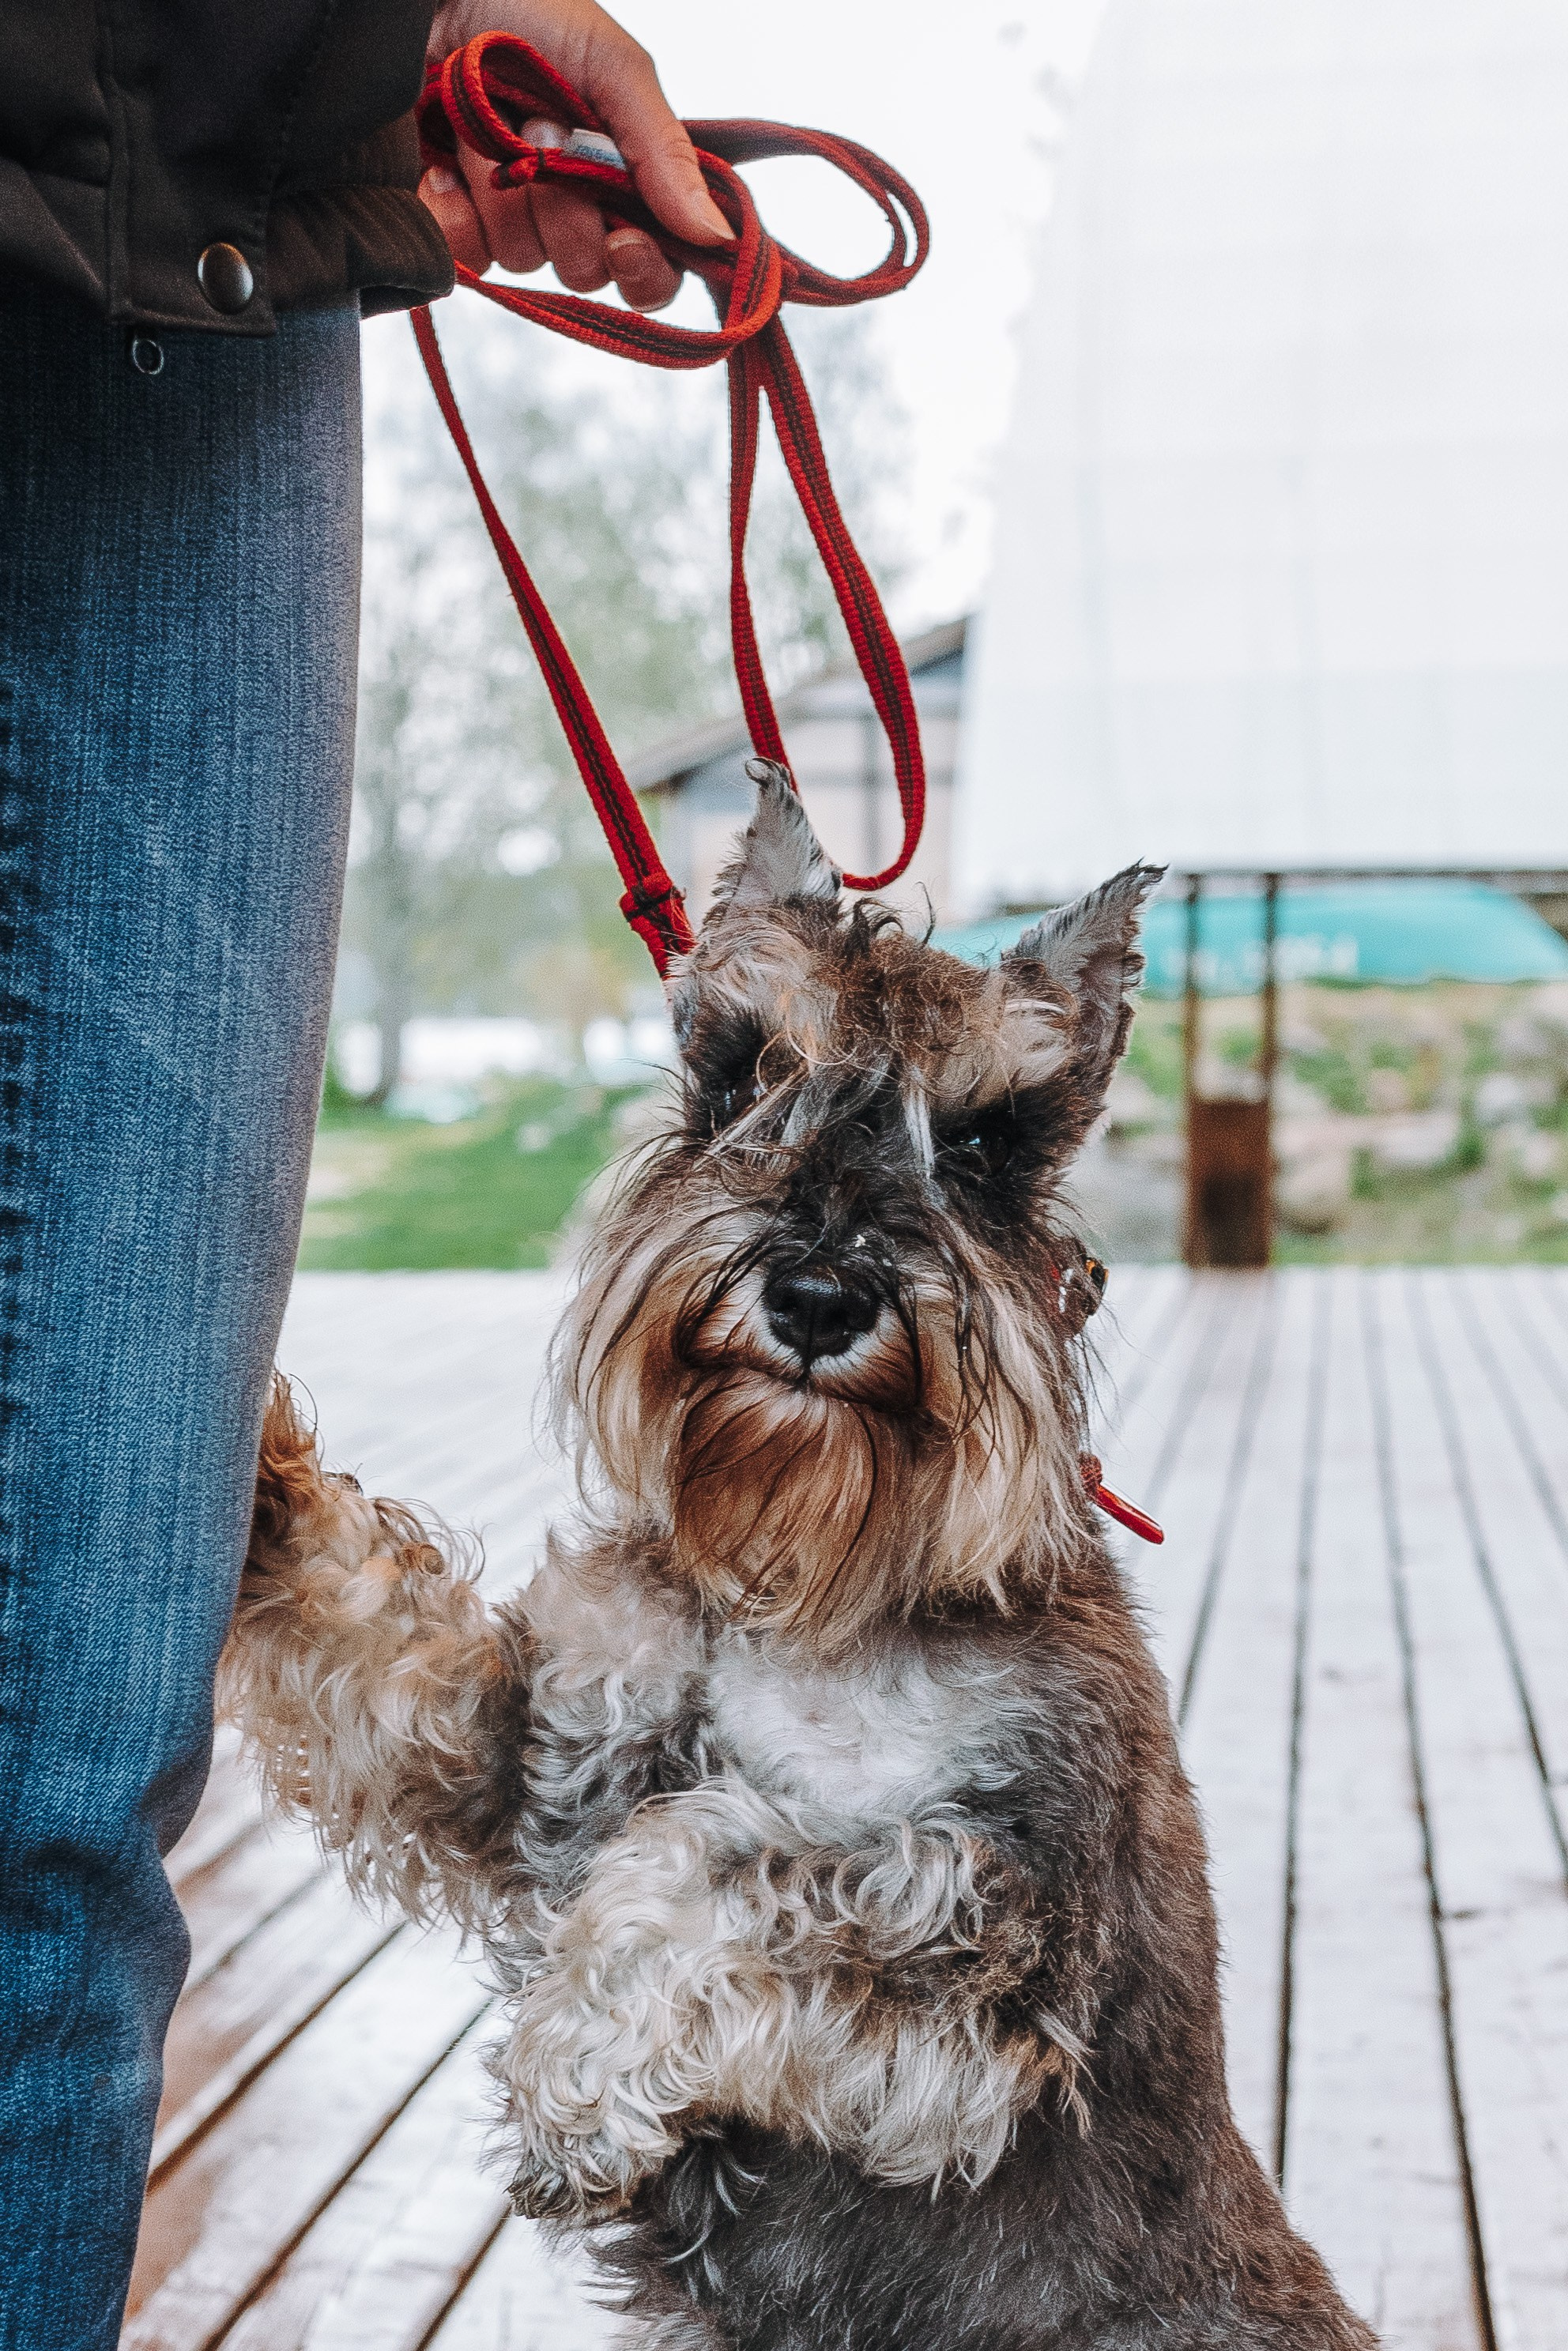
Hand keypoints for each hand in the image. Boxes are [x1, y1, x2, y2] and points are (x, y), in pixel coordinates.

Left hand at [421, 0, 732, 312]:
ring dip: (506, 191)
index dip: (644, 269)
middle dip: (564, 210)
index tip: (625, 242)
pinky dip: (454, 210)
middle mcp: (565, 207)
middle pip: (586, 270)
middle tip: (540, 133)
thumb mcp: (611, 65)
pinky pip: (463, 257)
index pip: (651, 268)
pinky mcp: (444, 220)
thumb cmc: (523, 9)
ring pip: (523, 259)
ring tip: (486, 123)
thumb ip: (664, 150)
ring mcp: (503, 217)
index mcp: (618, 176)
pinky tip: (445, 159)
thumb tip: (716, 236)